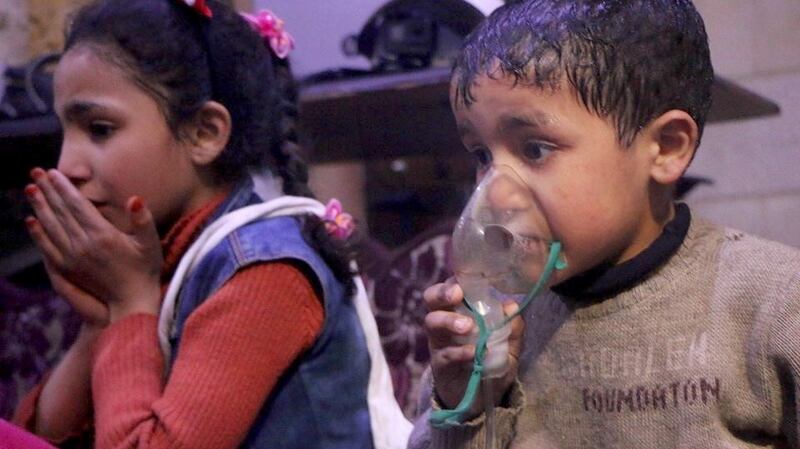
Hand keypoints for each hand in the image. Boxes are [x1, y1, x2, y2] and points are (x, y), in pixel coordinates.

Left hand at [25, 168, 162, 321]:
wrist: (131, 302)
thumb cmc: (145, 270)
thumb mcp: (151, 243)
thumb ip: (143, 220)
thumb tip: (134, 199)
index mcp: (103, 235)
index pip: (77, 205)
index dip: (64, 188)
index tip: (53, 172)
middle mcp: (83, 245)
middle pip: (60, 212)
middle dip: (47, 191)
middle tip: (36, 172)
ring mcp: (72, 258)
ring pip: (51, 227)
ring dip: (39, 207)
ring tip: (30, 190)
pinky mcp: (67, 270)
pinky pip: (47, 247)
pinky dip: (37, 233)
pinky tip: (31, 221)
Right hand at [423, 277, 523, 413]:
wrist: (480, 399)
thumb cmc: (490, 362)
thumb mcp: (509, 346)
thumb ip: (512, 328)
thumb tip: (513, 306)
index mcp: (459, 310)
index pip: (451, 287)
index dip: (454, 280)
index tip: (466, 282)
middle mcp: (444, 321)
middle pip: (431, 298)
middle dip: (442, 293)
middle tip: (457, 295)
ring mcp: (439, 342)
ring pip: (432, 322)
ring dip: (449, 320)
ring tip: (468, 327)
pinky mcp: (439, 364)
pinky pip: (443, 353)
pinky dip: (459, 351)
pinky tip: (474, 352)